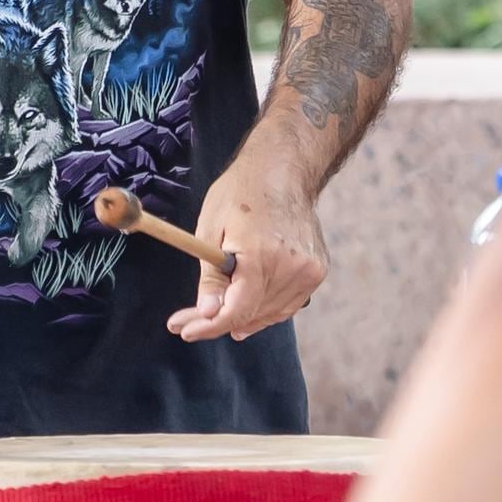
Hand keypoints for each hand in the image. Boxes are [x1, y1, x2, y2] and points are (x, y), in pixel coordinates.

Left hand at [170, 154, 326, 341]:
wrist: (283, 170)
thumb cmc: (240, 193)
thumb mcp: (210, 229)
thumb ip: (211, 277)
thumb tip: (208, 314)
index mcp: (261, 254)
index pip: (237, 310)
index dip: (208, 326)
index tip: (184, 331)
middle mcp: (292, 267)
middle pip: (251, 314)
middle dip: (217, 321)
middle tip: (188, 321)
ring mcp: (309, 271)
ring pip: (270, 314)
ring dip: (242, 317)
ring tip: (216, 310)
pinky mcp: (318, 271)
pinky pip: (288, 304)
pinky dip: (266, 308)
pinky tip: (248, 303)